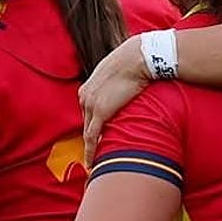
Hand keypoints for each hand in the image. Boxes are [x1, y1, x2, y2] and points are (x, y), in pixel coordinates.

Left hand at [79, 36, 147, 165]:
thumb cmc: (132, 61)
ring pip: (88, 132)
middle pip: (86, 123)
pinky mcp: (100, 113)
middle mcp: (84, 97)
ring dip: (91, 148)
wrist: (137, 58)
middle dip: (90, 139)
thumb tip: (128, 88)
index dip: (92, 126)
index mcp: (87, 88)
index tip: (96, 138)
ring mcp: (91, 105)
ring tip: (94, 162)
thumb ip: (116, 85)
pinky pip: (93, 137)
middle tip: (94, 155)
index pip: (87, 113)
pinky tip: (92, 162)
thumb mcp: (118, 73)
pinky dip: (91, 151)